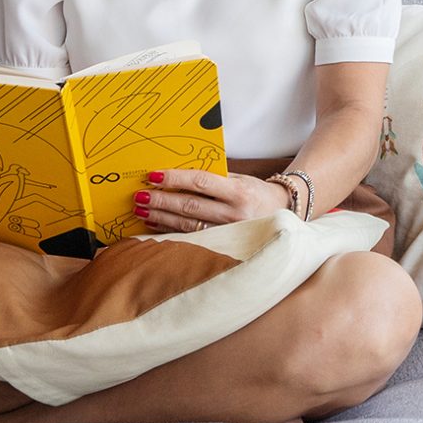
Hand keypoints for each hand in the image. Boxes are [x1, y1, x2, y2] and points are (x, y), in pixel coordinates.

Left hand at [134, 168, 287, 233]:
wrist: (283, 215)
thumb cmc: (256, 192)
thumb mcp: (240, 179)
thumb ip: (214, 178)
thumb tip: (177, 175)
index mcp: (239, 192)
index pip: (201, 182)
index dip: (175, 179)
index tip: (154, 176)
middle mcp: (234, 214)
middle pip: (190, 206)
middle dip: (161, 200)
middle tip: (139, 195)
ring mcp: (228, 233)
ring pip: (187, 224)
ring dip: (161, 216)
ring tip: (141, 209)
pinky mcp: (222, 247)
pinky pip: (191, 238)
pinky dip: (170, 230)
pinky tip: (154, 223)